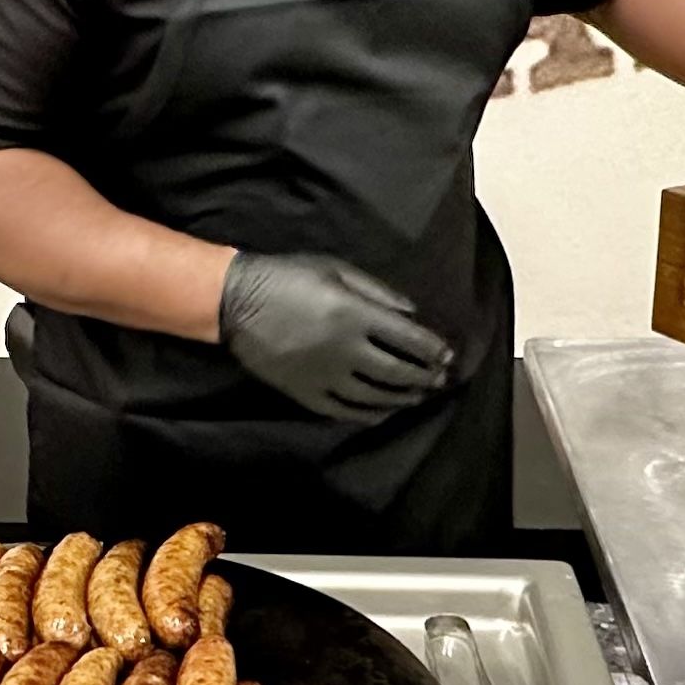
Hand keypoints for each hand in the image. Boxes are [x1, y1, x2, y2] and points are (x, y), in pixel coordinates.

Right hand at [218, 253, 451, 423]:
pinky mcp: (306, 393)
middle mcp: (347, 350)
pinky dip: (368, 415)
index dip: (434, 350)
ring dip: (401, 398)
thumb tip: (412, 314)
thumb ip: (378, 291)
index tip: (448, 356)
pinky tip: (381, 413)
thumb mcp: (335, 268)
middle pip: (398, 372)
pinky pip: (344, 411)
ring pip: (375, 397)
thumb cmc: (288, 277)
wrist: (236, 302)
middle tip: (438, 380)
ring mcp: (326, 376)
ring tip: (416, 397)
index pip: (410, 339)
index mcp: (356, 315)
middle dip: (424, 378)